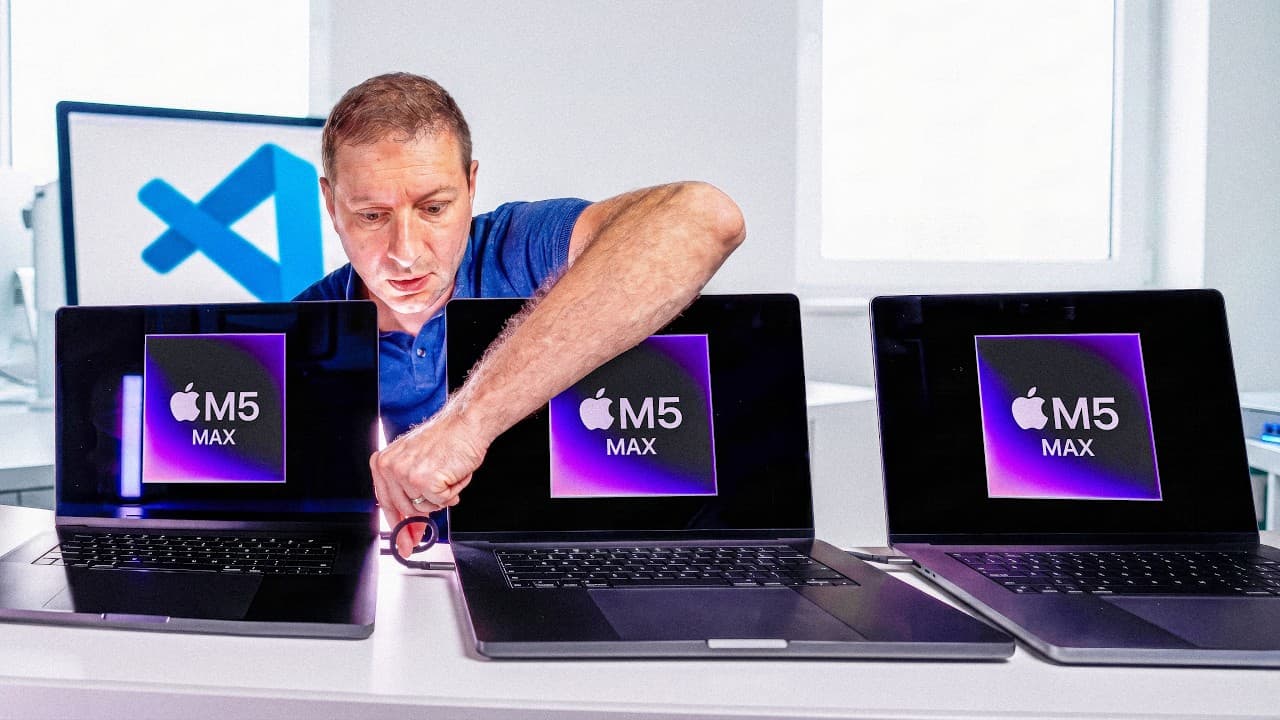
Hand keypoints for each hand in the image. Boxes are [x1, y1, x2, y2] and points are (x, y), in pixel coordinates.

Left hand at [370, 406, 485, 556]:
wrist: (465, 424)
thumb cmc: (446, 439)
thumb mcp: (415, 460)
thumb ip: (406, 488)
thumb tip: (409, 521)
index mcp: (384, 461)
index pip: (385, 502)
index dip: (395, 525)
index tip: (401, 542)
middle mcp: (391, 467)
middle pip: (405, 510)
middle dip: (417, 524)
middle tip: (423, 531)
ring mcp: (407, 475)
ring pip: (424, 508)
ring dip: (441, 497)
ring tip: (447, 475)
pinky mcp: (425, 481)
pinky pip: (441, 503)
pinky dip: (452, 493)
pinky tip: (453, 475)